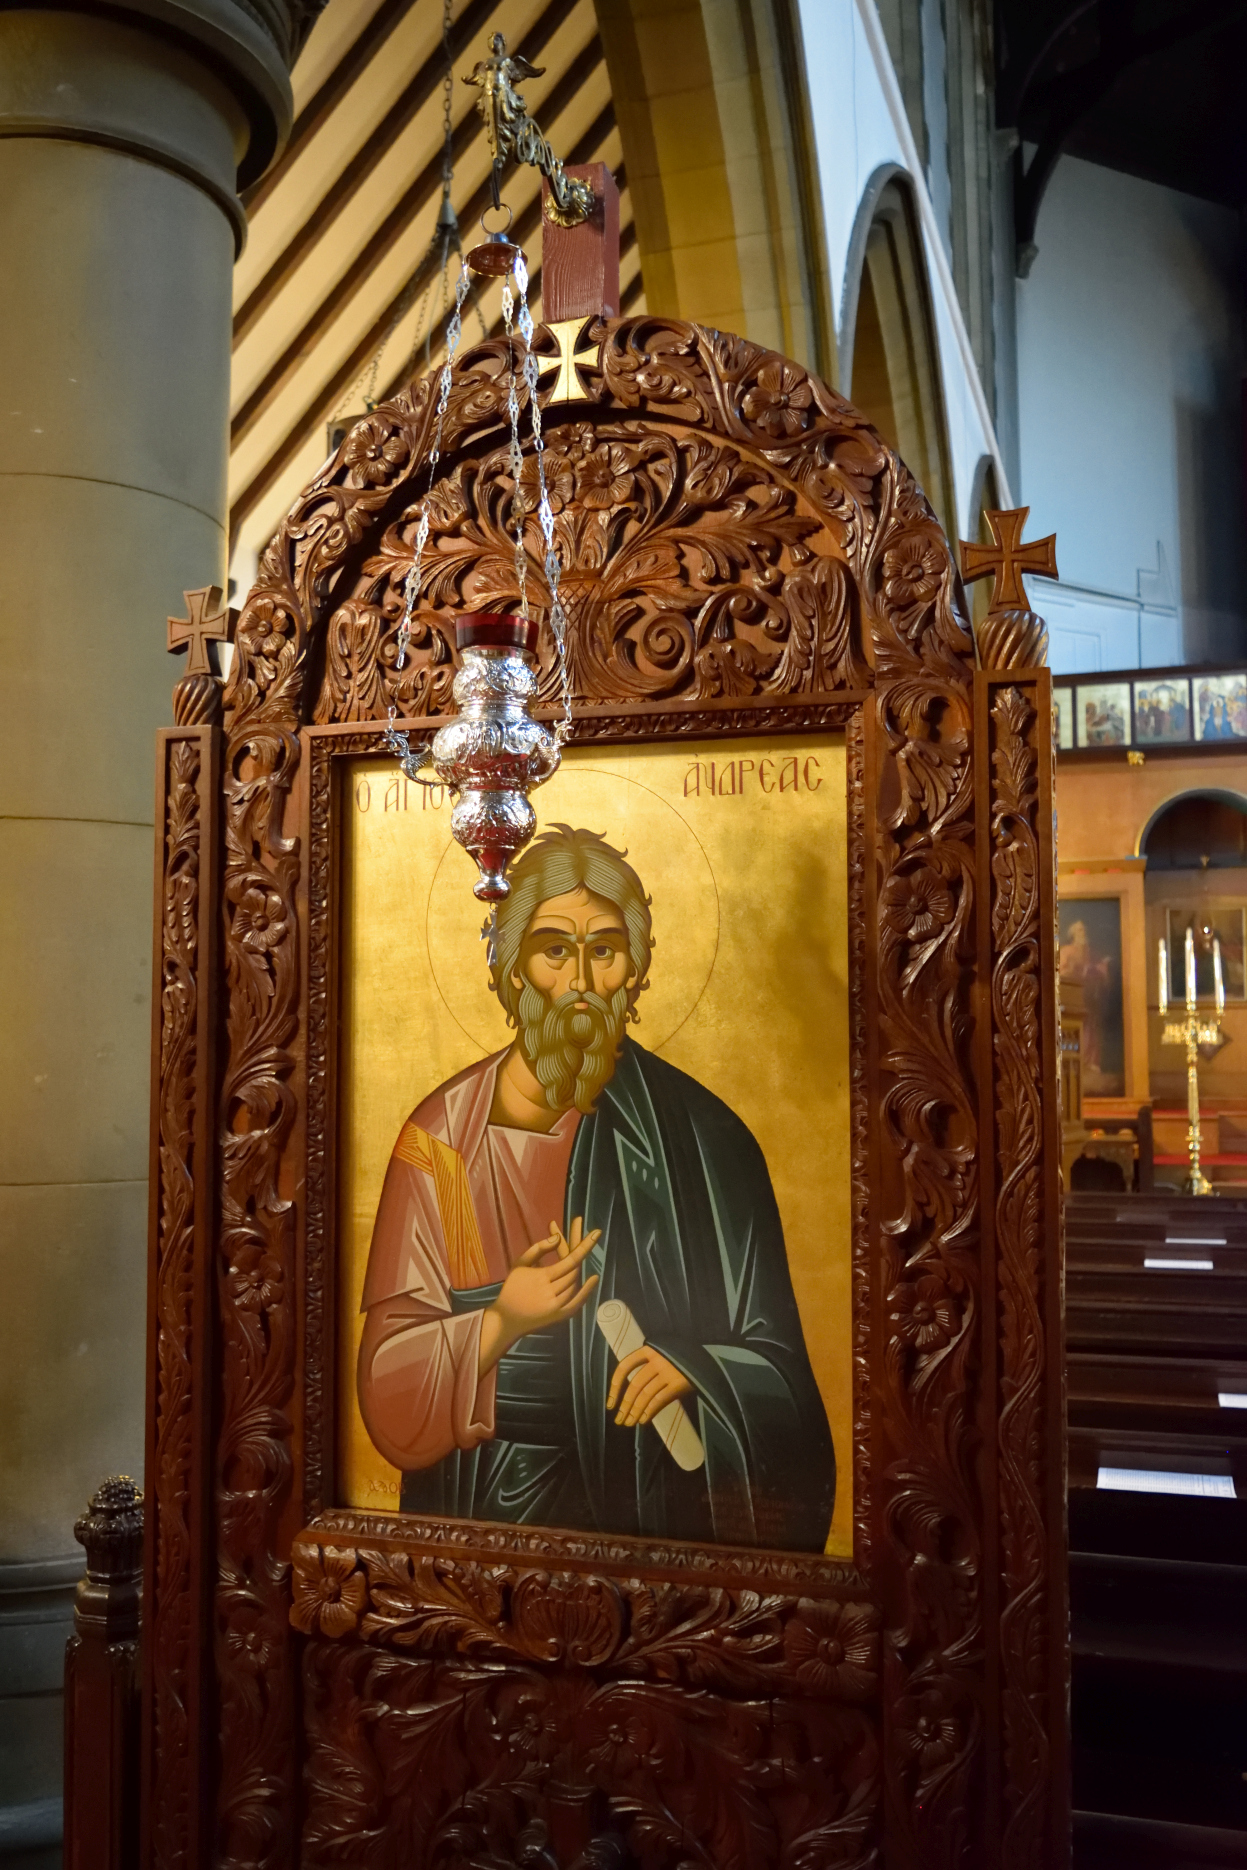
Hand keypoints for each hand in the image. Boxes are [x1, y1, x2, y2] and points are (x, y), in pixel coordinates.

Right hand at [478, 1217, 599, 1374]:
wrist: (506, 1319)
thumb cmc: (512, 1288)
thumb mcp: (520, 1264)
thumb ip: (538, 1249)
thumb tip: (557, 1237)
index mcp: (542, 1277)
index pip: (569, 1259)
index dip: (584, 1246)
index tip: (596, 1232)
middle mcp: (552, 1291)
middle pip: (575, 1269)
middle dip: (584, 1250)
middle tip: (593, 1234)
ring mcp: (557, 1305)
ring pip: (576, 1283)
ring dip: (579, 1267)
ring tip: (582, 1248)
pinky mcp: (560, 1316)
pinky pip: (577, 1303)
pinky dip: (587, 1291)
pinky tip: (594, 1277)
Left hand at [606, 1346, 693, 1428]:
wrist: (706, 1359)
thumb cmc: (679, 1358)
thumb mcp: (661, 1356)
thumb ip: (647, 1369)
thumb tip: (629, 1396)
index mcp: (649, 1350)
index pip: (624, 1367)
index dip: (615, 1387)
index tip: (610, 1404)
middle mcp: (657, 1359)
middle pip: (634, 1385)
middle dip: (625, 1405)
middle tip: (620, 1420)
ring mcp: (668, 1371)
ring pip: (645, 1395)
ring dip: (635, 1411)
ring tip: (630, 1423)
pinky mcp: (679, 1383)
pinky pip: (659, 1400)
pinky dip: (649, 1411)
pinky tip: (643, 1420)